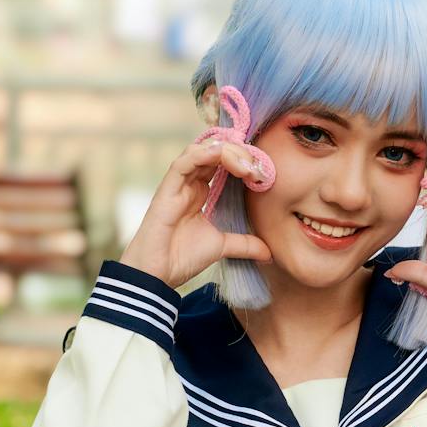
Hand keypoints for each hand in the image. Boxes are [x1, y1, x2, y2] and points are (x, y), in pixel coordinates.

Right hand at [119, 139, 271, 287]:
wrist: (157, 275)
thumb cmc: (180, 258)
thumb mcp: (221, 246)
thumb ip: (244, 244)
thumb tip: (269, 253)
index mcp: (200, 191)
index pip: (221, 162)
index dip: (242, 160)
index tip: (262, 172)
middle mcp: (189, 183)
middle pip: (214, 151)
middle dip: (238, 152)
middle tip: (257, 166)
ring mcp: (177, 185)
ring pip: (200, 151)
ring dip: (225, 152)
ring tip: (246, 165)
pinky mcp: (166, 190)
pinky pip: (183, 163)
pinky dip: (202, 155)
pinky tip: (221, 155)